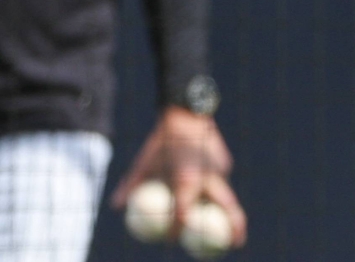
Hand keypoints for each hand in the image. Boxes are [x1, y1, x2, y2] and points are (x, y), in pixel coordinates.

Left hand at [111, 106, 246, 246]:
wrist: (187, 111)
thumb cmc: (162, 140)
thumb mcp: (143, 162)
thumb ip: (131, 185)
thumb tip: (117, 207)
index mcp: (187, 179)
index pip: (184, 213)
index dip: (177, 229)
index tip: (172, 239)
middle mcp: (208, 176)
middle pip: (227, 207)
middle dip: (235, 227)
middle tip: (237, 244)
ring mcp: (220, 169)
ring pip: (225, 195)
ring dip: (228, 211)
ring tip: (235, 230)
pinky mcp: (225, 162)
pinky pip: (220, 181)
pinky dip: (216, 190)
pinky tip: (208, 187)